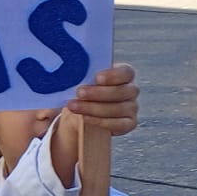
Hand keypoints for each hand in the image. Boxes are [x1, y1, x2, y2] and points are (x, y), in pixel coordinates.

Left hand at [47, 64, 137, 187]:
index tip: (97, 78)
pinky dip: (101, 122)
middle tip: (79, 93)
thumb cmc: (81, 88)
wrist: (81, 109)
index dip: (114, 75)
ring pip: (119, 109)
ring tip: (74, 107)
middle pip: (123, 91)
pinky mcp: (127, 124)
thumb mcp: (81, 78)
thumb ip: (81, 73)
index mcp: (124, 74)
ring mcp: (131, 108)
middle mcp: (131, 90)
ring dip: (95, 108)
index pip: (127, 72)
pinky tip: (85, 118)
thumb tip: (65, 71)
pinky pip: (118, 124)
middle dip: (99, 93)